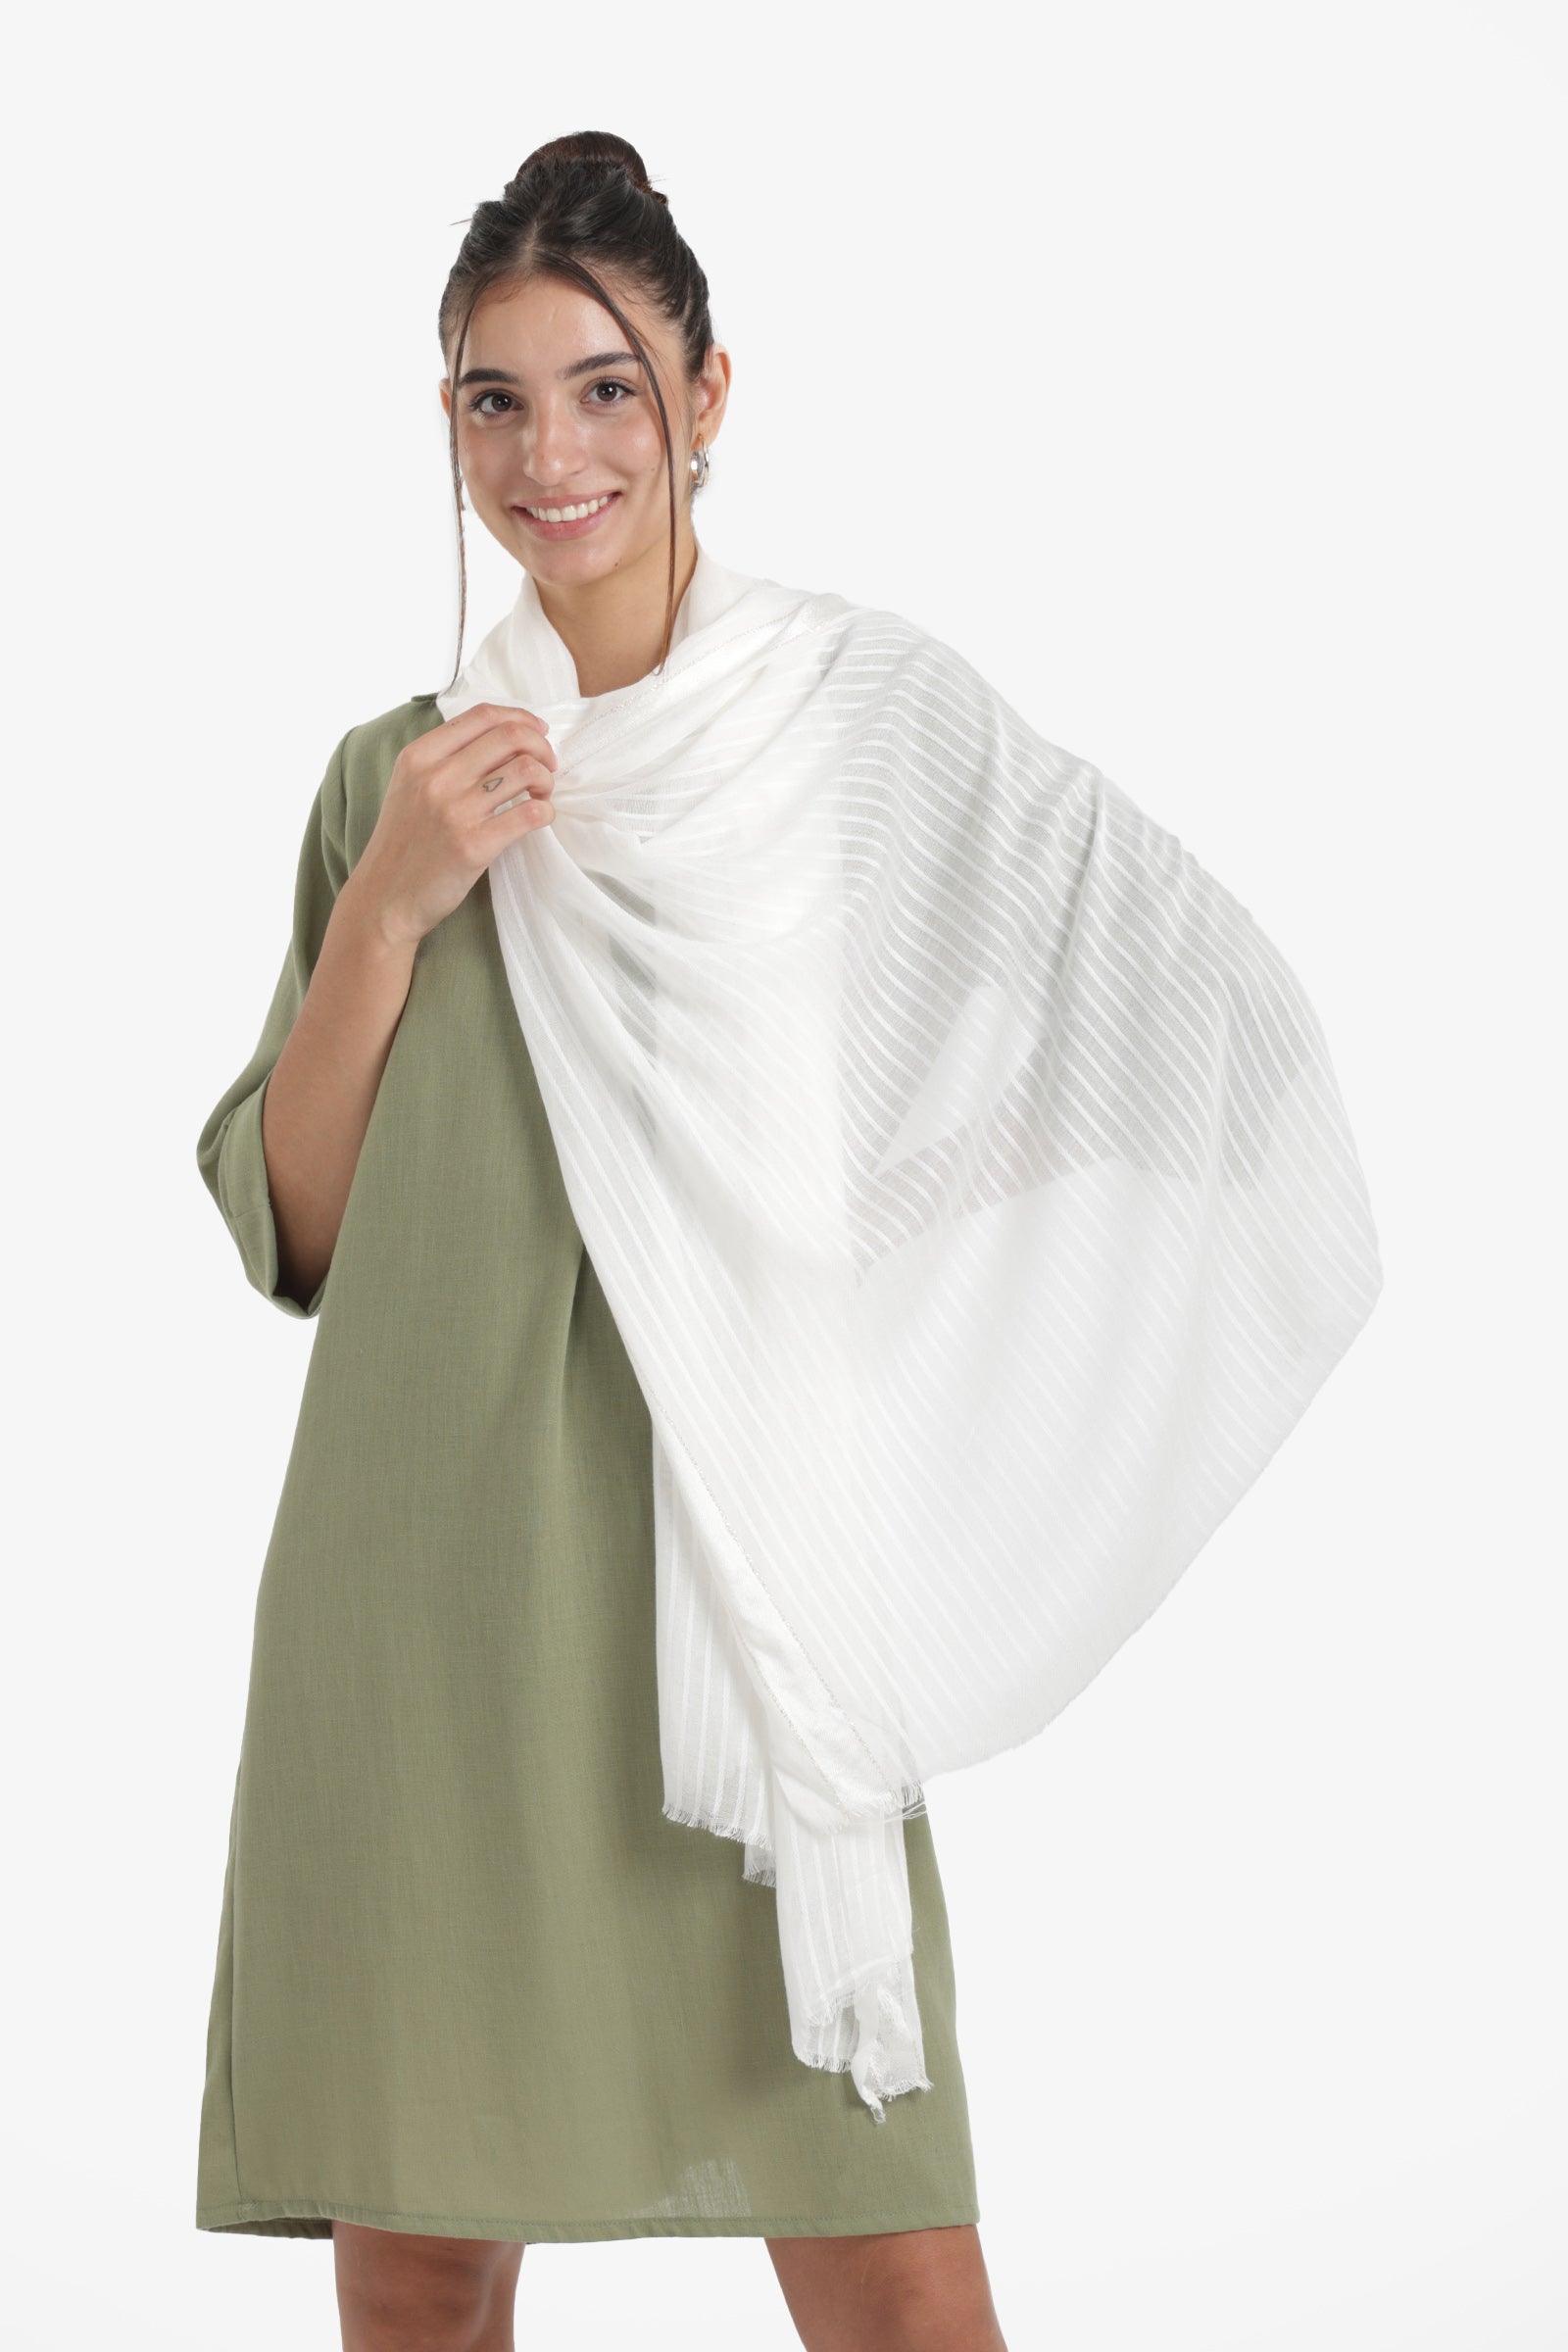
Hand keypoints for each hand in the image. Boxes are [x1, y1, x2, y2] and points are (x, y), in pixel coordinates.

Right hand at [345, 702, 558, 949]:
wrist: (384, 898)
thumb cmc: (404, 843)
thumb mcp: (409, 786)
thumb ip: (445, 759)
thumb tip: (504, 740)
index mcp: (419, 756)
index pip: (483, 716)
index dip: (521, 719)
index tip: (537, 733)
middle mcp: (435, 777)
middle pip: (510, 737)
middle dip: (541, 748)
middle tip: (548, 766)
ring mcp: (454, 811)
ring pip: (525, 770)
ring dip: (546, 780)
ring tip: (541, 794)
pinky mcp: (473, 845)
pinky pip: (529, 813)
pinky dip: (545, 811)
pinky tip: (539, 817)